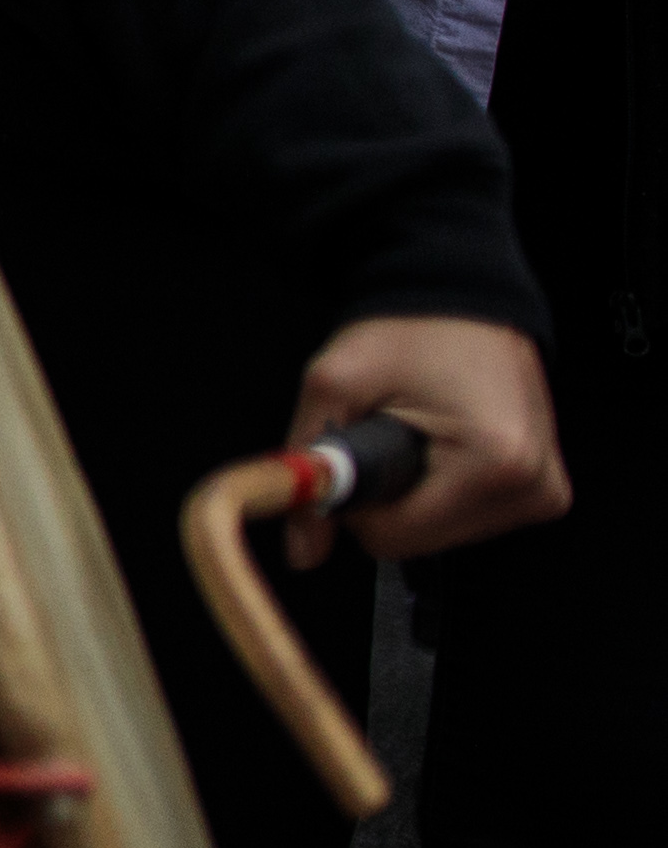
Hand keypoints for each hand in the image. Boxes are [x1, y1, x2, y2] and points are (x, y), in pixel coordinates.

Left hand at [284, 315, 564, 565]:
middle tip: (395, 432)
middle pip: (422, 540)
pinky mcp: (544, 488)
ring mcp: (544, 488)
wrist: (459, 295)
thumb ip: (309, 467)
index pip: (397, 538)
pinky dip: (443, 489)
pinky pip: (471, 518)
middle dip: (390, 495)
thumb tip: (303, 552)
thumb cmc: (407, 330)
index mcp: (494, 462)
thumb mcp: (334, 384)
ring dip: (417, 491)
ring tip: (423, 431)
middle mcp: (532, 482)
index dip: (358, 501)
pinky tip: (444, 443)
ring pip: (444, 534)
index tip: (362, 448)